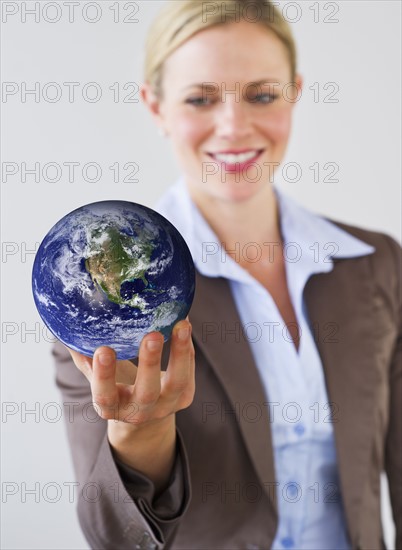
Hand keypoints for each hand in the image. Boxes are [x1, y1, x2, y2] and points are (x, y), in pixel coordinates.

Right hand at [66, 318, 194, 426]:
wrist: (145, 414)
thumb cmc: (116, 388)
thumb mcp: (98, 379)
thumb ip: (85, 358)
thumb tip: (67, 326)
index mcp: (112, 408)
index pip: (105, 396)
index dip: (103, 376)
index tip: (102, 350)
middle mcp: (140, 411)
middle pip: (147, 392)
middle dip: (150, 363)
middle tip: (152, 335)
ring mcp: (166, 406)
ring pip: (176, 383)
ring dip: (180, 353)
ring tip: (182, 325)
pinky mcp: (185, 397)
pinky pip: (189, 371)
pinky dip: (187, 347)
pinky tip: (184, 323)